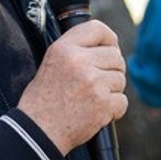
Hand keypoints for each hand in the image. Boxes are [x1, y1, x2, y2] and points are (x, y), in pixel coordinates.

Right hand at [18, 20, 127, 153]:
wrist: (38, 130)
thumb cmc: (43, 99)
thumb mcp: (51, 63)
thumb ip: (76, 50)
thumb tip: (109, 46)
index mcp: (64, 49)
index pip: (98, 29)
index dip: (108, 39)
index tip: (108, 48)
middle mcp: (79, 62)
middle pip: (116, 56)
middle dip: (111, 69)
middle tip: (97, 82)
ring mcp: (93, 83)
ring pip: (120, 79)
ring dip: (112, 90)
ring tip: (91, 99)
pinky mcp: (103, 104)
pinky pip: (122, 101)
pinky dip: (114, 109)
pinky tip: (96, 112)